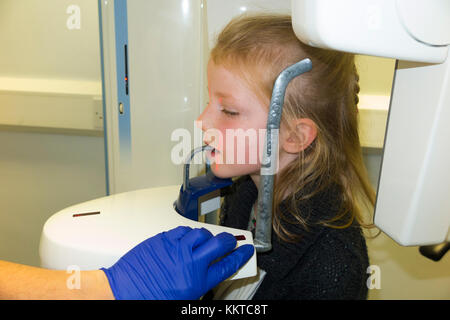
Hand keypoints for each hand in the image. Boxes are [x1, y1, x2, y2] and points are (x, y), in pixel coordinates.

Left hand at [101, 226, 253, 299]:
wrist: (123, 292)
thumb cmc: (149, 298)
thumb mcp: (184, 298)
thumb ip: (201, 282)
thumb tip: (211, 271)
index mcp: (198, 281)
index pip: (228, 265)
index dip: (240, 256)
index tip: (245, 251)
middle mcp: (190, 262)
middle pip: (220, 244)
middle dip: (229, 240)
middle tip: (230, 241)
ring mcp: (177, 248)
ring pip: (201, 233)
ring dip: (207, 236)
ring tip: (205, 241)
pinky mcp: (163, 239)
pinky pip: (182, 231)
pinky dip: (187, 234)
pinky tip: (186, 239)